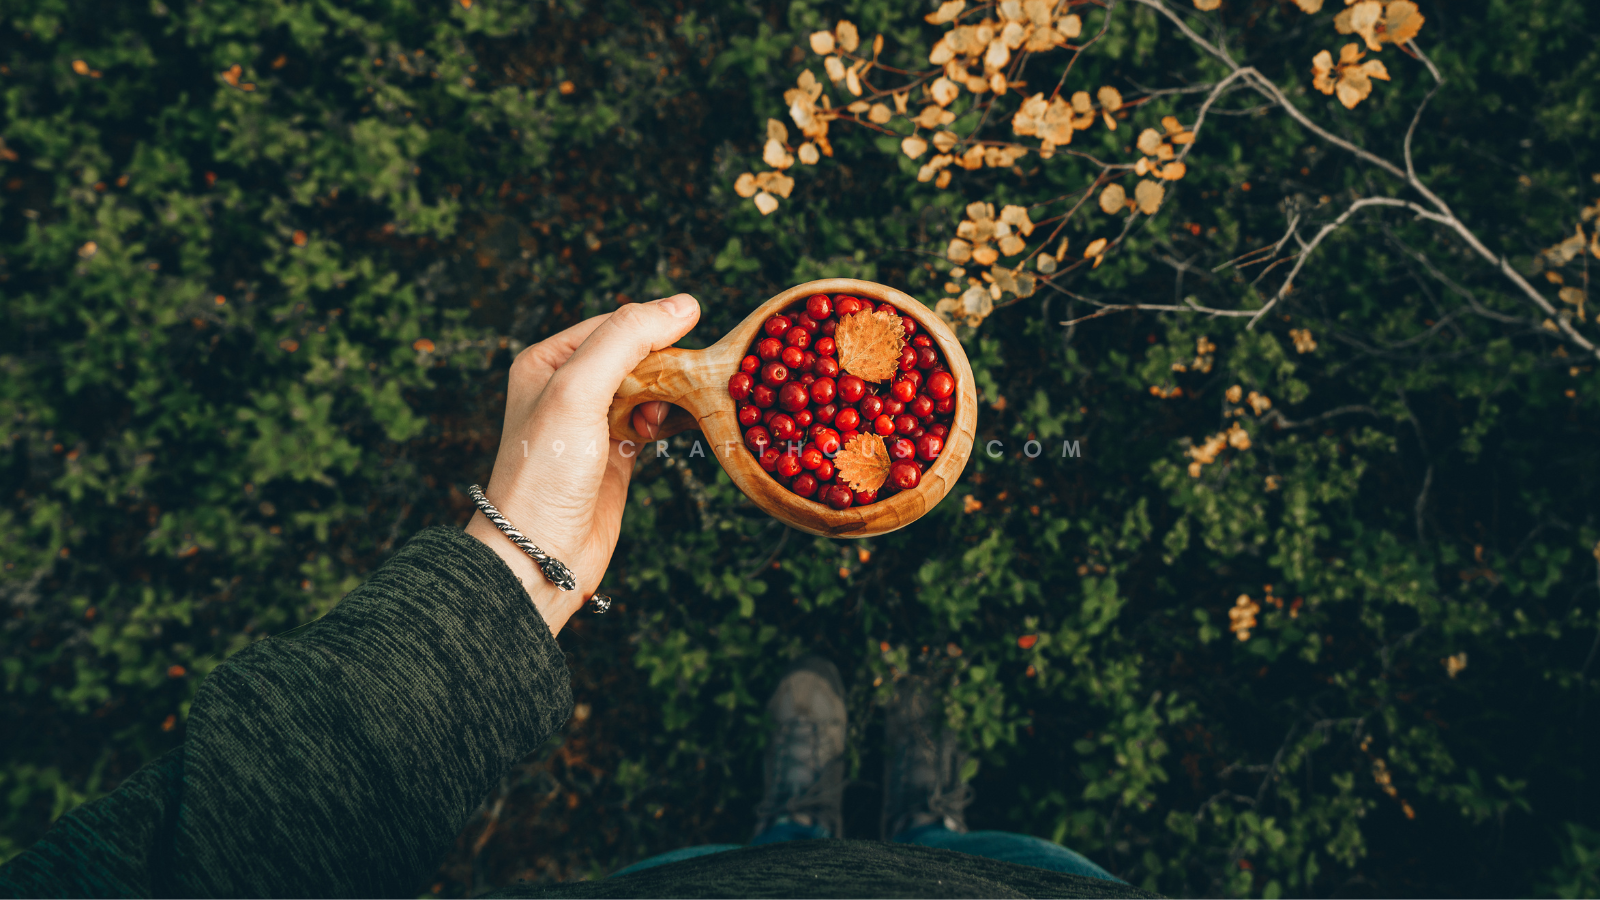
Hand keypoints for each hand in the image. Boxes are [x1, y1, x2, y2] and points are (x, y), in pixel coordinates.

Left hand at [465, 295, 700, 634]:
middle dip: (666, 367)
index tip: (686, 351)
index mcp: (549, 361)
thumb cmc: (545, 472)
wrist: (540, 554)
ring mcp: (595, 421)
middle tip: (682, 388)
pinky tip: (685, 425)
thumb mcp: (579, 391)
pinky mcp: (619, 453)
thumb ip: (627, 339)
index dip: (654, 332)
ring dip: (673, 395)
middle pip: (638, 354)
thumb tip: (685, 304)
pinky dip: (675, 419)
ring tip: (672, 415)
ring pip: (652, 387)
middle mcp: (569, 387)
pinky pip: (657, 419)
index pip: (615, 324)